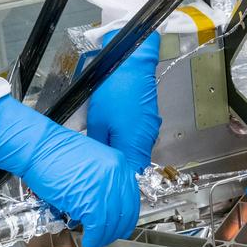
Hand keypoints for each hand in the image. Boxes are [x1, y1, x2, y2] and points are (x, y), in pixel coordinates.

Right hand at [0, 95, 139, 246]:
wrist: (38, 148)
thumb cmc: (55, 153)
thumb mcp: (90, 162)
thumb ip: (103, 180)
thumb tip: (104, 203)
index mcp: (118, 164)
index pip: (131, 197)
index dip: (126, 216)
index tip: (120, 225)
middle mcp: (116, 174)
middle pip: (126, 211)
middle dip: (117, 229)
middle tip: (108, 237)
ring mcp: (104, 187)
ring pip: (112, 222)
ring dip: (104, 237)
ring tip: (96, 242)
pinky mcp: (89, 200)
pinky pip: (98, 227)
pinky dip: (94, 239)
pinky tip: (89, 242)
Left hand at [88, 30, 160, 171]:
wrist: (131, 63)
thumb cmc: (114, 89)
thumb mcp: (96, 121)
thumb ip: (99, 146)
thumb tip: (98, 161)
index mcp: (134, 146)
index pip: (129, 176)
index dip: (117, 181)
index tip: (103, 183)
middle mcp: (146, 140)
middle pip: (133, 163)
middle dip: (118, 166)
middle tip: (98, 165)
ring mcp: (150, 129)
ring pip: (135, 150)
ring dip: (121, 151)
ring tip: (102, 144)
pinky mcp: (149, 119)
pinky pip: (137, 137)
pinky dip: (126, 138)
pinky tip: (112, 129)